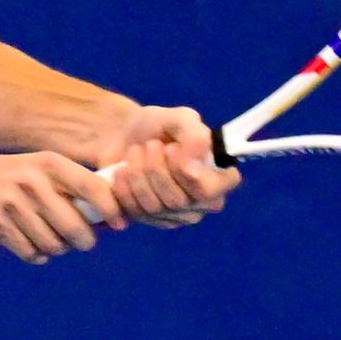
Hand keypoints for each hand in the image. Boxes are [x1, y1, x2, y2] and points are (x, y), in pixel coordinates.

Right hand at [0, 152, 126, 264]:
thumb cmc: (9, 180)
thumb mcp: (38, 171)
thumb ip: (70, 188)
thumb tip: (111, 215)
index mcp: (50, 163)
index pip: (93, 187)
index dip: (112, 209)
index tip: (120, 225)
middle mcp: (33, 180)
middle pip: (77, 227)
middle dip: (84, 241)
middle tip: (81, 242)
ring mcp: (13, 202)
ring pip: (53, 245)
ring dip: (55, 249)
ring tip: (47, 240)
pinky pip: (30, 253)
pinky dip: (34, 255)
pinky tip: (27, 244)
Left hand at [101, 105, 241, 229]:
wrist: (122, 134)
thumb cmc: (159, 126)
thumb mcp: (181, 119)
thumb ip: (195, 135)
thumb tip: (194, 161)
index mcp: (218, 178)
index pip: (212, 191)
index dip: (190, 173)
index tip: (173, 149)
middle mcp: (201, 203)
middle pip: (178, 200)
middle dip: (157, 167)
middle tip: (151, 144)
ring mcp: (175, 216)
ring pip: (155, 207)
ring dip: (138, 174)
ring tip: (135, 152)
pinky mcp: (149, 221)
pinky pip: (135, 211)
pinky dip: (124, 187)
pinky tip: (122, 170)